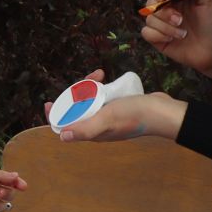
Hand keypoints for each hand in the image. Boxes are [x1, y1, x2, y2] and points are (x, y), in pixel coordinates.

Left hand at [50, 90, 186, 142]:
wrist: (162, 111)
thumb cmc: (134, 115)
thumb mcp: (107, 119)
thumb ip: (85, 128)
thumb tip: (62, 137)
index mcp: (92, 132)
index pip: (65, 126)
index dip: (55, 115)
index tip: (48, 102)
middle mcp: (97, 126)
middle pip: (75, 110)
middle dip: (74, 93)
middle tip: (88, 79)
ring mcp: (107, 116)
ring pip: (88, 101)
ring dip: (88, 86)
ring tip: (100, 74)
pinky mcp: (117, 107)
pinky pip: (101, 96)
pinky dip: (101, 87)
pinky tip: (106, 78)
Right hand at [140, 0, 211, 78]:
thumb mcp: (211, 0)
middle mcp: (167, 7)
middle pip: (150, 2)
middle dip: (165, 13)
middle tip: (180, 20)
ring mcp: (162, 23)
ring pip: (149, 18)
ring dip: (166, 27)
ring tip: (183, 34)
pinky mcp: (158, 38)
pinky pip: (146, 32)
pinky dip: (159, 36)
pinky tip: (172, 39)